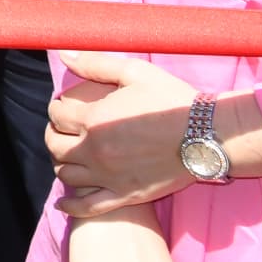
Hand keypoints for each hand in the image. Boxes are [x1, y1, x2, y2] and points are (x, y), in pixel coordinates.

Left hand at [47, 52, 206, 209]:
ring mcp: (109, 176)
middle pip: (55, 147)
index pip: (56, 116)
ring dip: (62, 163)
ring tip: (69, 155)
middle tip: (63, 130)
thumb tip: (63, 53)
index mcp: (94, 120)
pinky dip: (72, 206)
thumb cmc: (172, 101)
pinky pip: (89, 207)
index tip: (64, 106)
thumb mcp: (135, 73)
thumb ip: (95, 64)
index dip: (56, 109)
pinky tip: (64, 202)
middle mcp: (95, 151)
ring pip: (67, 175)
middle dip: (54, 135)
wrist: (208, 136)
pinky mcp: (126, 195)